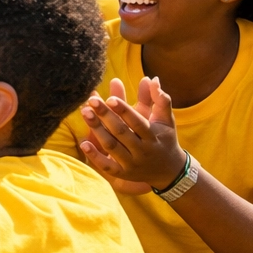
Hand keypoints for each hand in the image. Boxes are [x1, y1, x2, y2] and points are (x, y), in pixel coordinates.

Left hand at [78, 77, 184, 195]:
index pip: (137, 121)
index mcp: (153, 136)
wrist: (170, 171)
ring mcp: (132, 163)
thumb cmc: (165, 140)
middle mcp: (142, 150)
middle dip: (105, 116)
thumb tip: (153, 79)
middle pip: (121, 132)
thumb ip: (161, 100)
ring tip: (84, 113)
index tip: (109, 98)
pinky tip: (83, 142)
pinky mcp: (123, 173)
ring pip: (112, 146)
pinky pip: (107, 166)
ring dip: (97, 130)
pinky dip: (95, 156)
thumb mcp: (166, 121)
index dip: (123, 110)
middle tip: (91, 101)